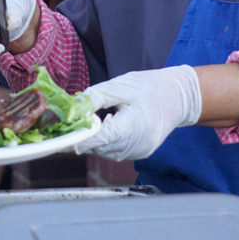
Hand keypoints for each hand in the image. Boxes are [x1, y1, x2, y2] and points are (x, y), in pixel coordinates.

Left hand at [74, 66, 201, 160]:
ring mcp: (138, 152)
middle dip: (82, 136)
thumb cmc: (150, 87)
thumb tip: (72, 107)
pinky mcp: (139, 154)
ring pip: (104, 151)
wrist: (179, 97)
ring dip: (93, 140)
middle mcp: (135, 145)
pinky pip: (114, 151)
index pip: (98, 138)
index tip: (59, 135)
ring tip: (89, 122)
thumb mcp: (121, 85)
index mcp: (132, 127)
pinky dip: (105, 141)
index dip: (77, 138)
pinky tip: (105, 126)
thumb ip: (95, 97)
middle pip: (98, 147)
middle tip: (66, 124)